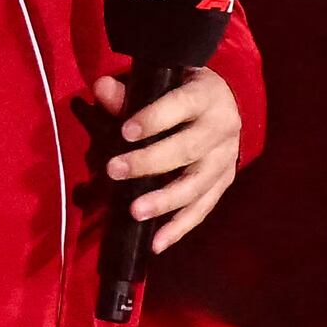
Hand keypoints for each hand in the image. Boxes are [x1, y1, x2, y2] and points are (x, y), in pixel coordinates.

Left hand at [87, 71, 245, 251]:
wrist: (224, 104)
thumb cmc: (181, 91)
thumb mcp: (161, 83)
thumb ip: (129, 91)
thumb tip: (101, 89)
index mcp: (205, 95)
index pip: (180, 105)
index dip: (154, 118)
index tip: (126, 131)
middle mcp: (221, 127)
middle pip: (187, 149)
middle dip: (149, 162)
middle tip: (115, 170)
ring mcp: (225, 159)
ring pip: (196, 184)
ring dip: (165, 201)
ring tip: (136, 212)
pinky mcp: (224, 182)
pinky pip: (202, 208)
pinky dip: (180, 227)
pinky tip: (157, 243)